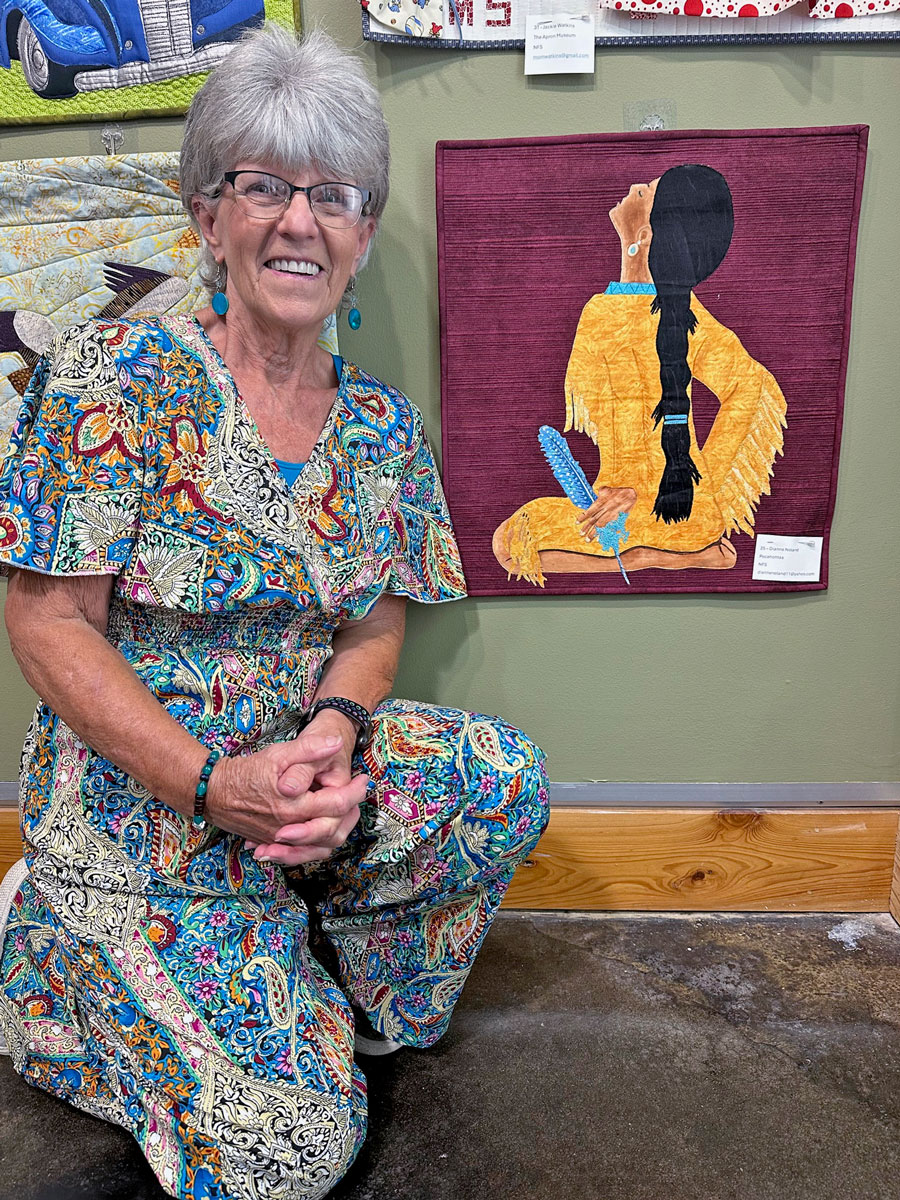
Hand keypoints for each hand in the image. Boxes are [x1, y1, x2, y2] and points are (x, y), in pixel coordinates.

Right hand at [205, 724, 366, 866]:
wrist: (212, 793)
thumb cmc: (245, 772)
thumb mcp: (278, 753)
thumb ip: (309, 749)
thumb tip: (336, 743)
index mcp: (294, 806)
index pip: (338, 803)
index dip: (356, 791)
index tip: (364, 779)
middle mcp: (290, 828)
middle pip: (335, 830)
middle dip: (353, 812)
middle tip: (359, 795)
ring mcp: (282, 839)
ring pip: (321, 847)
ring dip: (340, 830)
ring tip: (348, 811)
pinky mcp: (274, 843)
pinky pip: (304, 852)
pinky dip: (319, 843)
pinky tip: (325, 828)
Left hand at [578, 487, 636, 539]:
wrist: (631, 495)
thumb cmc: (618, 492)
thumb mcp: (607, 489)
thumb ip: (601, 491)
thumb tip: (597, 492)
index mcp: (601, 502)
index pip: (589, 511)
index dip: (582, 517)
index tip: (577, 523)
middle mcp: (604, 510)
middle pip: (594, 520)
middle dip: (587, 528)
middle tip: (581, 534)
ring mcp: (611, 516)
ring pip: (600, 526)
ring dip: (593, 533)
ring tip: (588, 539)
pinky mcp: (617, 519)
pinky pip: (609, 528)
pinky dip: (604, 534)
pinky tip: (600, 539)